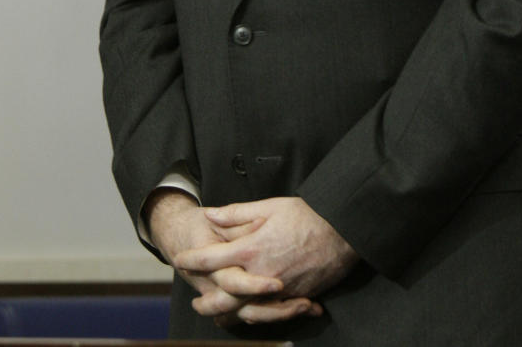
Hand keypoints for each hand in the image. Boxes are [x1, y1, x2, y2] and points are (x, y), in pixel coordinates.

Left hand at [174, 196, 358, 318]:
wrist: (341, 232)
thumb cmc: (305, 215)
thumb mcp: (268, 206)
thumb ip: (236, 213)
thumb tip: (210, 215)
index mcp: (252, 248)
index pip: (213, 257)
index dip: (193, 259)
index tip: (180, 260)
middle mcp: (262, 273)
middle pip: (226, 295)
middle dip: (209, 301)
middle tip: (197, 304)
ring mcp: (279, 289)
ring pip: (247, 309)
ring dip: (230, 314)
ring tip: (218, 316)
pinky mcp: (295, 297)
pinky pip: (271, 312)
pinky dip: (257, 316)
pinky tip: (249, 315)